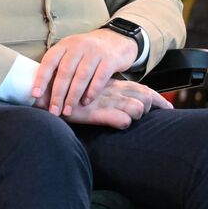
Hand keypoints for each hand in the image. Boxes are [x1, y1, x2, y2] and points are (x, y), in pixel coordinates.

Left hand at [32, 28, 138, 115]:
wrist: (117, 38)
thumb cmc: (88, 51)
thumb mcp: (71, 51)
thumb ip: (59, 65)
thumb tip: (41, 87)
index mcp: (64, 45)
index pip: (49, 61)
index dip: (41, 78)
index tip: (35, 94)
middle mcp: (78, 46)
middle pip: (65, 72)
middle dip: (58, 94)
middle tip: (53, 110)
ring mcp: (95, 52)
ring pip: (81, 76)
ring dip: (73, 96)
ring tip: (67, 110)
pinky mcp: (110, 59)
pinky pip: (100, 77)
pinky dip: (92, 91)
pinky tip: (86, 102)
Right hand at [57, 79, 171, 129]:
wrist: (39, 91)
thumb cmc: (63, 94)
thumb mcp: (86, 93)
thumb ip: (103, 97)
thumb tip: (118, 108)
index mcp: (110, 85)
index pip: (142, 90)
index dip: (158, 100)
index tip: (168, 109)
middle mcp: (111, 91)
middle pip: (145, 97)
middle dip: (152, 108)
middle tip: (148, 115)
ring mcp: (103, 101)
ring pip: (136, 107)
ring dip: (136, 115)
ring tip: (125, 118)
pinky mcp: (93, 112)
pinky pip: (118, 118)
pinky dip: (123, 122)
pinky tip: (118, 122)